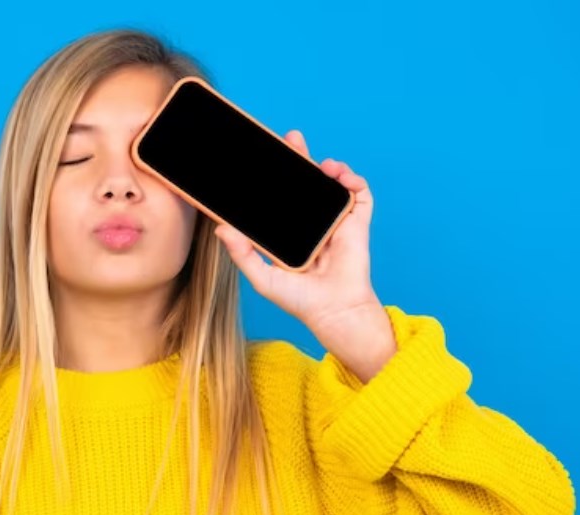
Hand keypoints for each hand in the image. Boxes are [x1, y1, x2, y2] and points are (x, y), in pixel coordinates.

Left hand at [213, 129, 380, 336]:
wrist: (333, 311)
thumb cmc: (298, 300)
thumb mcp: (261, 277)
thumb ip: (241, 253)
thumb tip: (219, 228)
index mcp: (289, 230)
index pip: (280, 196)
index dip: (273, 176)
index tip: (262, 157)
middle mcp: (311, 222)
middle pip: (304, 182)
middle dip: (299, 158)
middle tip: (291, 138)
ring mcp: (334, 221)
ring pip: (331, 185)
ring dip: (329, 168)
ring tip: (322, 164)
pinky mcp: (356, 224)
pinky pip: (359, 195)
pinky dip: (354, 181)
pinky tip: (342, 177)